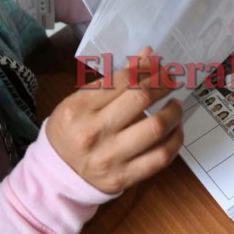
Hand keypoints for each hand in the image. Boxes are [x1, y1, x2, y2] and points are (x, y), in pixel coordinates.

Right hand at [46, 48, 183, 193]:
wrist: (58, 174)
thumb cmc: (72, 130)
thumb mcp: (81, 100)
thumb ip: (115, 79)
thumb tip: (148, 55)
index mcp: (79, 108)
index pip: (123, 80)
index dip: (147, 68)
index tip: (159, 65)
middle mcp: (94, 132)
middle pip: (141, 98)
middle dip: (163, 84)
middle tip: (171, 80)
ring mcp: (110, 157)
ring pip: (156, 128)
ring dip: (174, 112)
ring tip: (175, 106)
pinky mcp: (124, 177)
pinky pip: (161, 157)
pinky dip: (175, 139)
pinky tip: (175, 129)